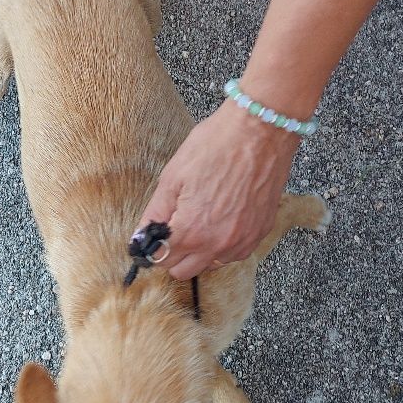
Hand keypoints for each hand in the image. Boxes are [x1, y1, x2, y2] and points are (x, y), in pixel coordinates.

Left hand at [138, 103, 298, 278]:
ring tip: (202, 218)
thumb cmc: (216, 146)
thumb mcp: (173, 176)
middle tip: (175, 227)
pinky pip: (235, 253)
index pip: (161, 261)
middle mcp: (218, 245)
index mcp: (192, 231)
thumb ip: (155, 213)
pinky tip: (222, 218)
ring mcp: (242, 241)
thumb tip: (141, 236)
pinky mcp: (260, 233)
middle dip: (174, 254)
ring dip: (201, 251)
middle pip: (184, 271)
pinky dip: (224, 244)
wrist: (261, 131)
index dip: (153, 248)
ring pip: (211, 265)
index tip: (154, 235)